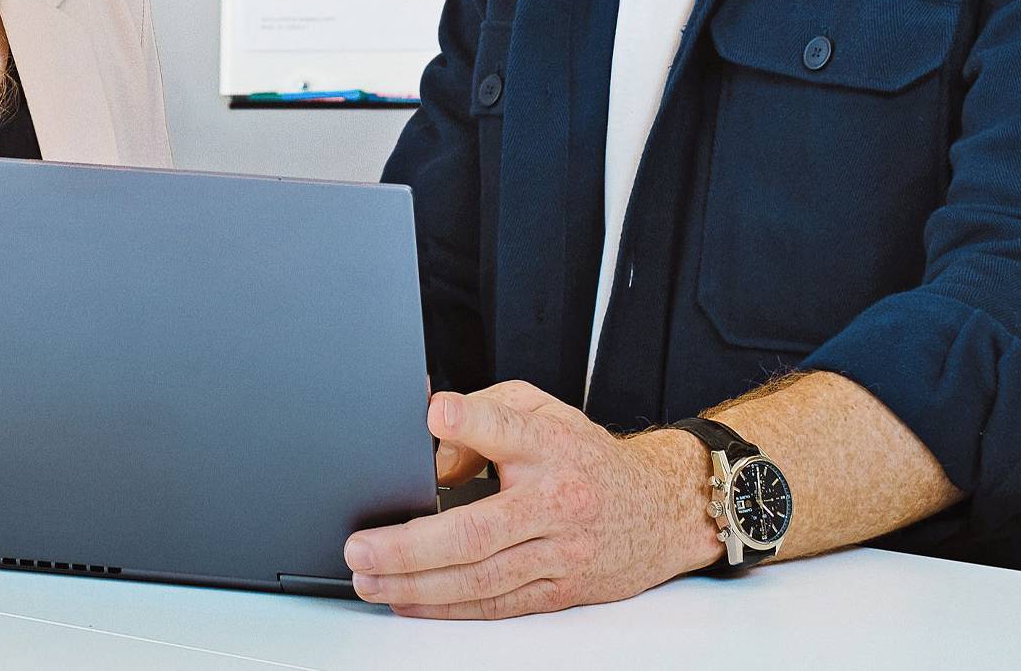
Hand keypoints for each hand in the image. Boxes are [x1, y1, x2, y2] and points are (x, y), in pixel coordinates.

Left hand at [340, 382, 717, 618]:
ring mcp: (558, 552)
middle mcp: (555, 502)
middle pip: (479, 529)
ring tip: (371, 579)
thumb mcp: (542, 413)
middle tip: (363, 546)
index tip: (438, 414)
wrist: (657, 509)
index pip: (510, 428)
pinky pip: (496, 603)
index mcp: (551, 446)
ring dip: (418, 584)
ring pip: (481, 577)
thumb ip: (487, 416)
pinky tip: (409, 600)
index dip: (474, 420)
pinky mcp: (558, 589)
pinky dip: (448, 607)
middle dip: (412, 545)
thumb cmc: (585, 459)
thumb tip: (433, 444)